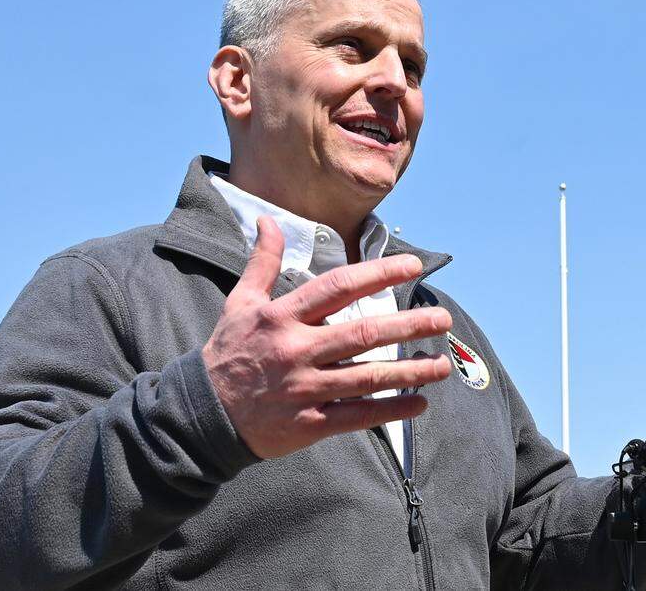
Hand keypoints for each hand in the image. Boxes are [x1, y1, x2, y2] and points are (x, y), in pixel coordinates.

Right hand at [202, 216, 452, 457]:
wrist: (201, 414)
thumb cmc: (228, 352)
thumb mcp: (240, 303)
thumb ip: (263, 263)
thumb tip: (268, 220)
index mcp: (282, 317)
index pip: (337, 288)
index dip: (377, 274)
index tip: (412, 266)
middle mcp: (296, 350)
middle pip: (363, 334)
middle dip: (408, 325)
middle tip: (443, 318)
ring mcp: (303, 389)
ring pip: (367, 377)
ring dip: (410, 371)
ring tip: (443, 363)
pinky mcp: (308, 424)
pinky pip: (357, 416)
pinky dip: (390, 410)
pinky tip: (419, 403)